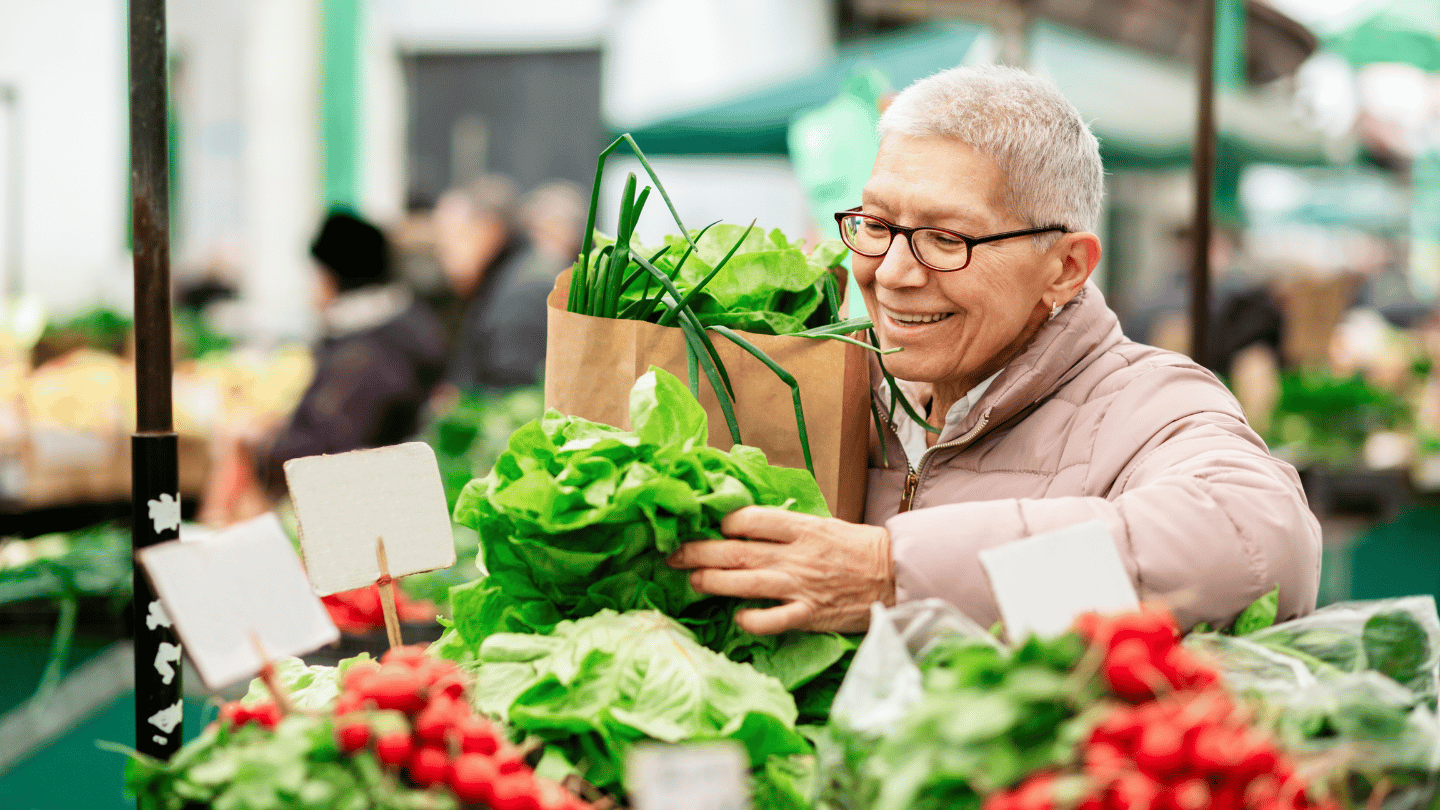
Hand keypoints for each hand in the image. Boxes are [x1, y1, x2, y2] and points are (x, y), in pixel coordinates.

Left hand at [666, 506, 894, 634]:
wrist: (895, 575)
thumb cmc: (857, 548)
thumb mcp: (822, 524)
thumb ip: (786, 527)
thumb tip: (745, 525)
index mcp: (801, 527)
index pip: (748, 519)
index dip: (721, 523)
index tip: (704, 527)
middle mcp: (796, 555)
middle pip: (736, 551)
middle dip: (698, 552)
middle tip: (673, 554)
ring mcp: (801, 586)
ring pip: (745, 583)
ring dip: (712, 582)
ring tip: (691, 581)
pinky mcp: (809, 614)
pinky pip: (771, 620)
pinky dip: (750, 620)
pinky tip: (738, 618)